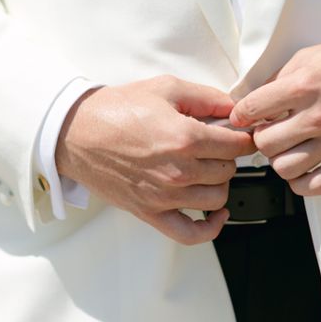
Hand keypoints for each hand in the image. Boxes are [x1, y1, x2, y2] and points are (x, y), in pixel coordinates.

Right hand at [55, 77, 254, 244]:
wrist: (77, 133)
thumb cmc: (116, 110)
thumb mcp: (166, 88)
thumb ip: (206, 97)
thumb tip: (234, 108)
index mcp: (184, 138)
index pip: (236, 145)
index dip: (243, 137)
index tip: (241, 134)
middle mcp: (178, 171)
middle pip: (228, 170)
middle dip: (228, 156)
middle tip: (218, 145)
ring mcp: (164, 196)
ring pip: (217, 198)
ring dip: (219, 183)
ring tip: (209, 168)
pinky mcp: (150, 212)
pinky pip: (190, 233)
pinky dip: (210, 228)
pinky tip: (217, 213)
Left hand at [229, 31, 320, 196]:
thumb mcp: (313, 55)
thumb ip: (281, 78)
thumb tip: (254, 99)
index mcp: (305, 85)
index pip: (251, 110)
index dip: (240, 116)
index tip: (242, 118)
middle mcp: (319, 115)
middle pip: (265, 144)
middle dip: (262, 138)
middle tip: (269, 132)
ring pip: (285, 168)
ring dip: (280, 161)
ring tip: (288, 150)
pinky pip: (316, 186)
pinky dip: (302, 183)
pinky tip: (304, 169)